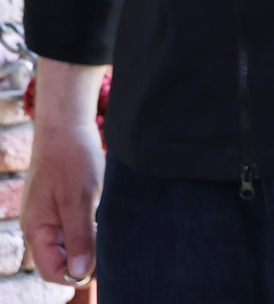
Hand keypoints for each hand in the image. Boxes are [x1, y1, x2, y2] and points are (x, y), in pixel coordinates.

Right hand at [24, 117, 103, 285]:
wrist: (67, 125)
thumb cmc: (71, 158)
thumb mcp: (79, 199)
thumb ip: (80, 236)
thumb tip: (79, 273)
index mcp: (37, 230)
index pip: (52, 271)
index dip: (75, 273)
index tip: (102, 260)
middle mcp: (41, 227)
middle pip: (63, 260)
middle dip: (86, 256)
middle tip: (110, 238)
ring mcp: (51, 216)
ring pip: (72, 243)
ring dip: (91, 240)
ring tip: (108, 223)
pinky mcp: (64, 205)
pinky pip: (77, 227)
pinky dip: (92, 226)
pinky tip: (105, 214)